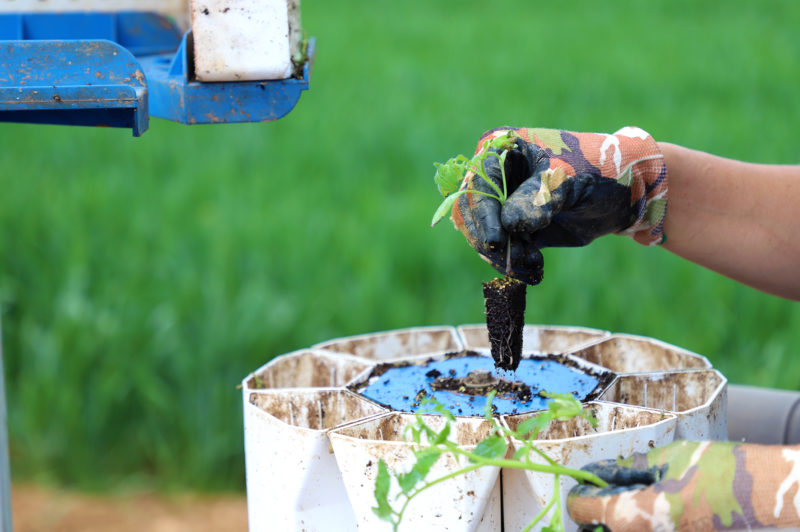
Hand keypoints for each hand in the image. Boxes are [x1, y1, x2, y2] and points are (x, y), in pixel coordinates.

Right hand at [451, 127, 666, 284]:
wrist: (630, 190)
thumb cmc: (600, 168)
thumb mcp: (569, 178)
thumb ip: (538, 197)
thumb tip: (509, 225)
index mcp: (503, 150)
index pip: (479, 185)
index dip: (482, 215)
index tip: (496, 241)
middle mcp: (498, 177)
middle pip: (475, 215)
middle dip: (492, 241)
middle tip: (516, 259)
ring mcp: (507, 204)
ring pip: (488, 237)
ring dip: (506, 256)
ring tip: (532, 265)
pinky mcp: (520, 229)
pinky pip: (507, 250)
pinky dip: (517, 264)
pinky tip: (535, 271)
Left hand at [567, 440, 799, 531]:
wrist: (764, 495)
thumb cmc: (717, 472)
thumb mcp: (666, 460)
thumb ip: (627, 467)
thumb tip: (600, 471)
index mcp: (632, 517)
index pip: (583, 510)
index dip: (578, 492)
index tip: (582, 481)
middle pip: (599, 529)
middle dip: (594, 510)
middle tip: (601, 488)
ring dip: (616, 517)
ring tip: (626, 493)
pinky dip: (639, 521)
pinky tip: (651, 502)